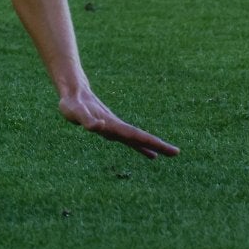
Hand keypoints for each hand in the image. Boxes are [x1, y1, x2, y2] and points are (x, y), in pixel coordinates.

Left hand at [60, 88, 178, 159]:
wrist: (72, 92)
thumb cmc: (71, 104)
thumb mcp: (75, 112)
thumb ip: (86, 120)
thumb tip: (99, 127)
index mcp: (112, 125)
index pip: (135, 136)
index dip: (151, 143)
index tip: (169, 149)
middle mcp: (116, 127)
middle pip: (139, 137)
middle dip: (157, 145)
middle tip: (176, 153)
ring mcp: (114, 127)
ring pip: (135, 139)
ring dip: (150, 146)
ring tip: (164, 155)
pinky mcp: (110, 128)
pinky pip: (127, 139)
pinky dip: (138, 146)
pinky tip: (147, 153)